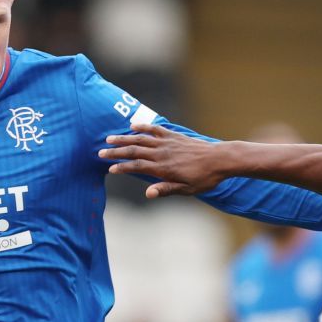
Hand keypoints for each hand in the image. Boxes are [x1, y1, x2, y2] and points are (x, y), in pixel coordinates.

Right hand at [101, 124, 229, 196]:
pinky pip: (155, 130)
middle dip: (116, 152)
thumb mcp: (187, 189)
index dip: (122, 167)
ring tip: (109, 138)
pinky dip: (142, 127)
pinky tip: (132, 126)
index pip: (137, 167)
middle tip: (100, 152)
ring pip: (140, 139)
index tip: (110, 169)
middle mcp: (162, 153)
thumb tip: (148, 194)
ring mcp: (167, 143)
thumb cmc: (205, 178)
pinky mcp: (174, 136)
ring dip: (124, 138)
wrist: (220, 159)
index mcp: (164, 168)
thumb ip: (166, 189)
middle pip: (134, 151)